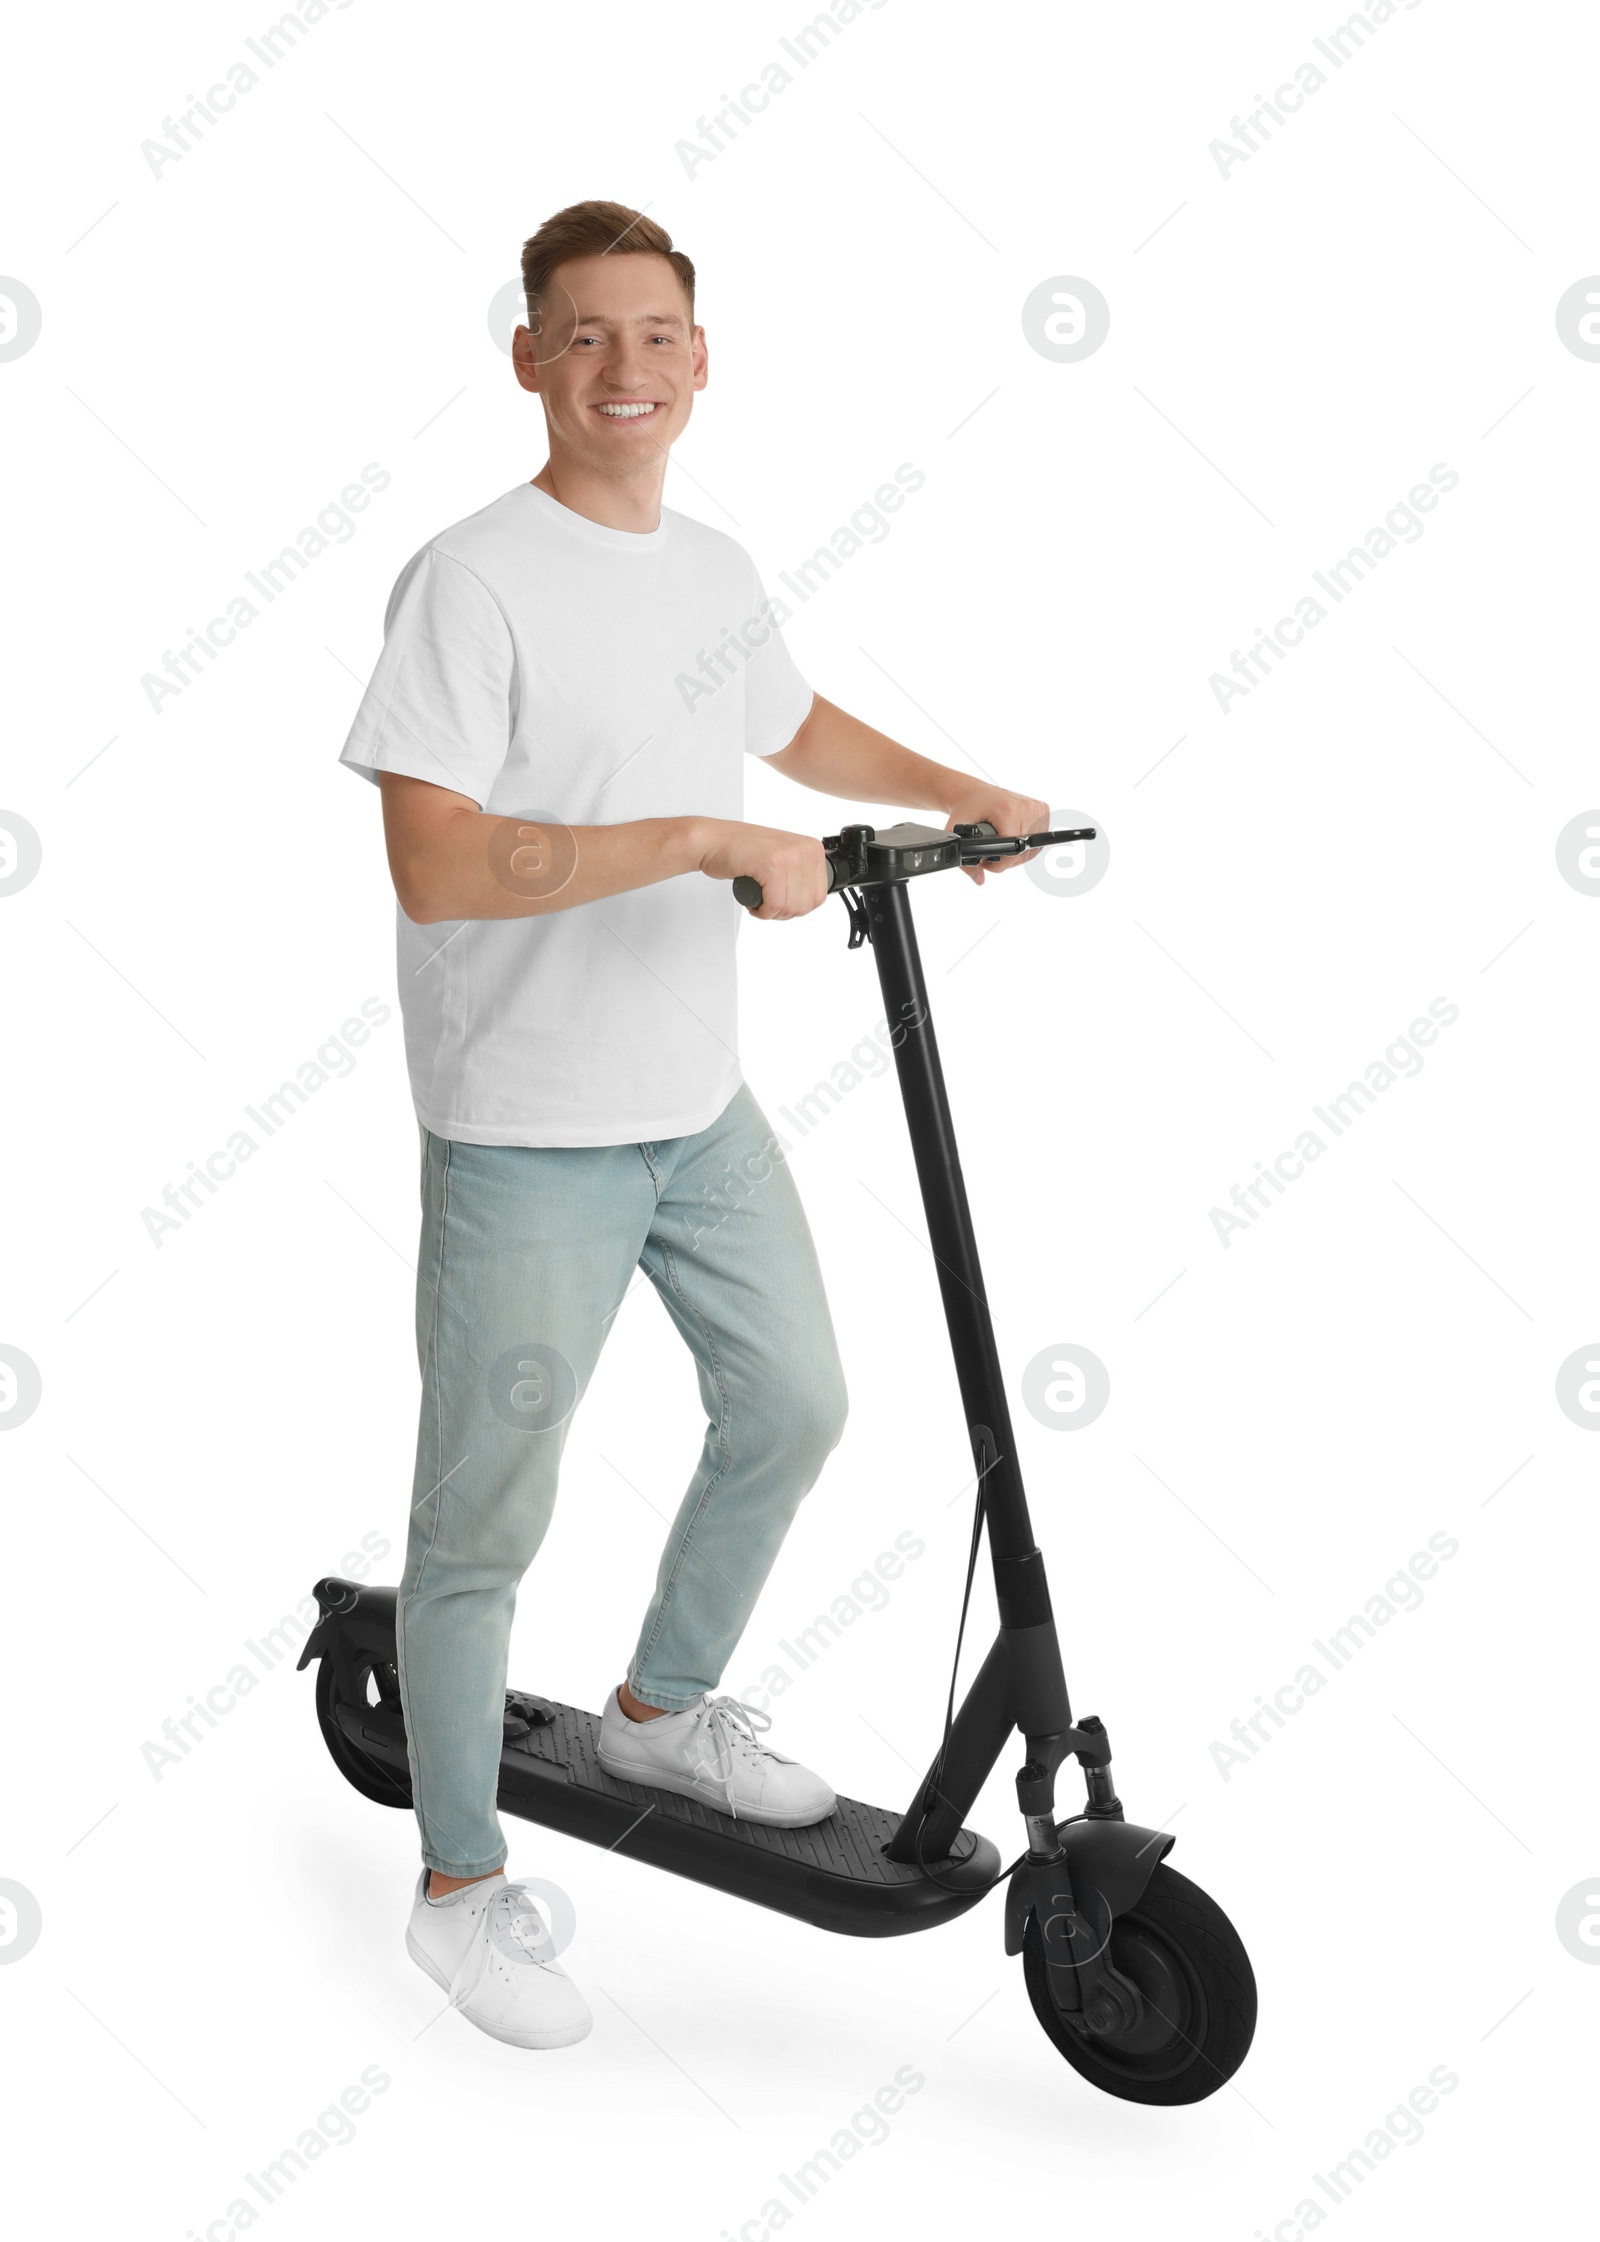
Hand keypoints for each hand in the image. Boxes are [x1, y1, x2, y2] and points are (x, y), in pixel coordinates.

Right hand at [696, 819, 831, 919]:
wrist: (712, 841)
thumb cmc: (742, 850)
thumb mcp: (783, 857)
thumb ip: (800, 874)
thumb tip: (809, 900)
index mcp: (812, 848)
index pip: (819, 896)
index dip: (797, 907)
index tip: (780, 903)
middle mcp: (804, 849)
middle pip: (806, 904)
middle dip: (784, 912)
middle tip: (767, 905)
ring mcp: (789, 856)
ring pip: (791, 907)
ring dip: (772, 913)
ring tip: (760, 901)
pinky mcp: (772, 865)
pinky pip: (775, 904)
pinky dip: (762, 911)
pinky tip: (754, 904)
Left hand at [941, 785, 1052, 883]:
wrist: (975, 792)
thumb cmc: (967, 809)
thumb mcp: (956, 832)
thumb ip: (965, 861)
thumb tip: (979, 880)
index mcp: (1008, 810)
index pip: (1012, 850)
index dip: (999, 863)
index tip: (986, 861)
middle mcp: (1026, 807)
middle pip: (1023, 852)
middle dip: (1005, 860)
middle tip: (989, 854)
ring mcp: (1037, 807)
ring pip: (1032, 849)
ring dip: (1016, 855)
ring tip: (999, 845)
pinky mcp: (1042, 809)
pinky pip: (1038, 840)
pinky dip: (1025, 845)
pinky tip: (1011, 838)